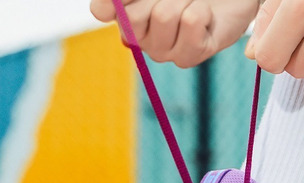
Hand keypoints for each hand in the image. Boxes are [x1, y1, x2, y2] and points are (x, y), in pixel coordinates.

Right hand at [91, 0, 258, 67]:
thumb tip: (99, 13)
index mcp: (126, 19)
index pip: (102, 9)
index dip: (116, 1)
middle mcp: (142, 40)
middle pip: (133, 16)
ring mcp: (165, 52)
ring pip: (163, 16)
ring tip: (192, 2)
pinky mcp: (191, 56)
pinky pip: (190, 22)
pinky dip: (201, 9)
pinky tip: (205, 15)